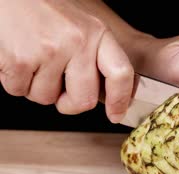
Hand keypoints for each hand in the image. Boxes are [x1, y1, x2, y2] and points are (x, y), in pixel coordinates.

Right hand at [0, 0, 133, 122]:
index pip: (121, 73)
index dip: (120, 100)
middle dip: (69, 104)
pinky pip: (19, 91)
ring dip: (37, 88)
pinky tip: (16, 58)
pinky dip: (15, 81)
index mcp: (98, 33)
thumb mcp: (81, 25)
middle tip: (59, 91)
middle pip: (83, 100)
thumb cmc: (43, 8)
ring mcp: (50, 50)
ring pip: (47, 98)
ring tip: (33, 61)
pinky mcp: (21, 59)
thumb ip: (95, 54)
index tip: (115, 115)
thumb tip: (104, 94)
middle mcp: (78, 41)